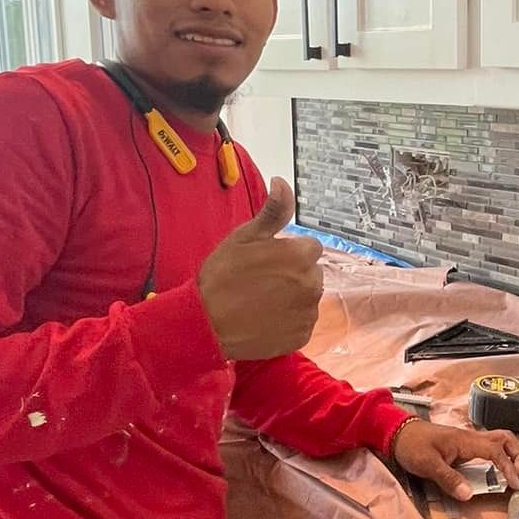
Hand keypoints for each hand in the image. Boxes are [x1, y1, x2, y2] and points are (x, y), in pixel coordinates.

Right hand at [197, 179, 322, 360]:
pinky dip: (289, 320)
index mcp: (300, 256)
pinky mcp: (302, 336)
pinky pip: (302, 322)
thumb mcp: (244, 237)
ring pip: (308, 297)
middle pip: (311, 272)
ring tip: (262, 301)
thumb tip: (283, 183)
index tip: (267, 260)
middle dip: (294, 273)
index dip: (288, 252)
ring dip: (293, 297)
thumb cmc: (222, 277)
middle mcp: (312, 283)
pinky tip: (266, 318)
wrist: (206, 323)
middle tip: (262, 281)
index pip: (310, 247)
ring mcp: (308, 312)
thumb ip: (272, 211)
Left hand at [393, 420, 518, 501]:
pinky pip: (489, 447)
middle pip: (505, 438)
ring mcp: (468, 440)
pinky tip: (498, 470)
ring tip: (515, 473)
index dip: (508, 467)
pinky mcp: (463, 446)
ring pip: (499, 440)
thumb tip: (469, 495)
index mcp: (465, 440)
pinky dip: (500, 456)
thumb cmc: (412, 446)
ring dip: (512, 454)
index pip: (496, 451)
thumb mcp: (427, 464)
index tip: (515, 484)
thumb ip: (448, 479)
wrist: (397, 432)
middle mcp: (471, 437)